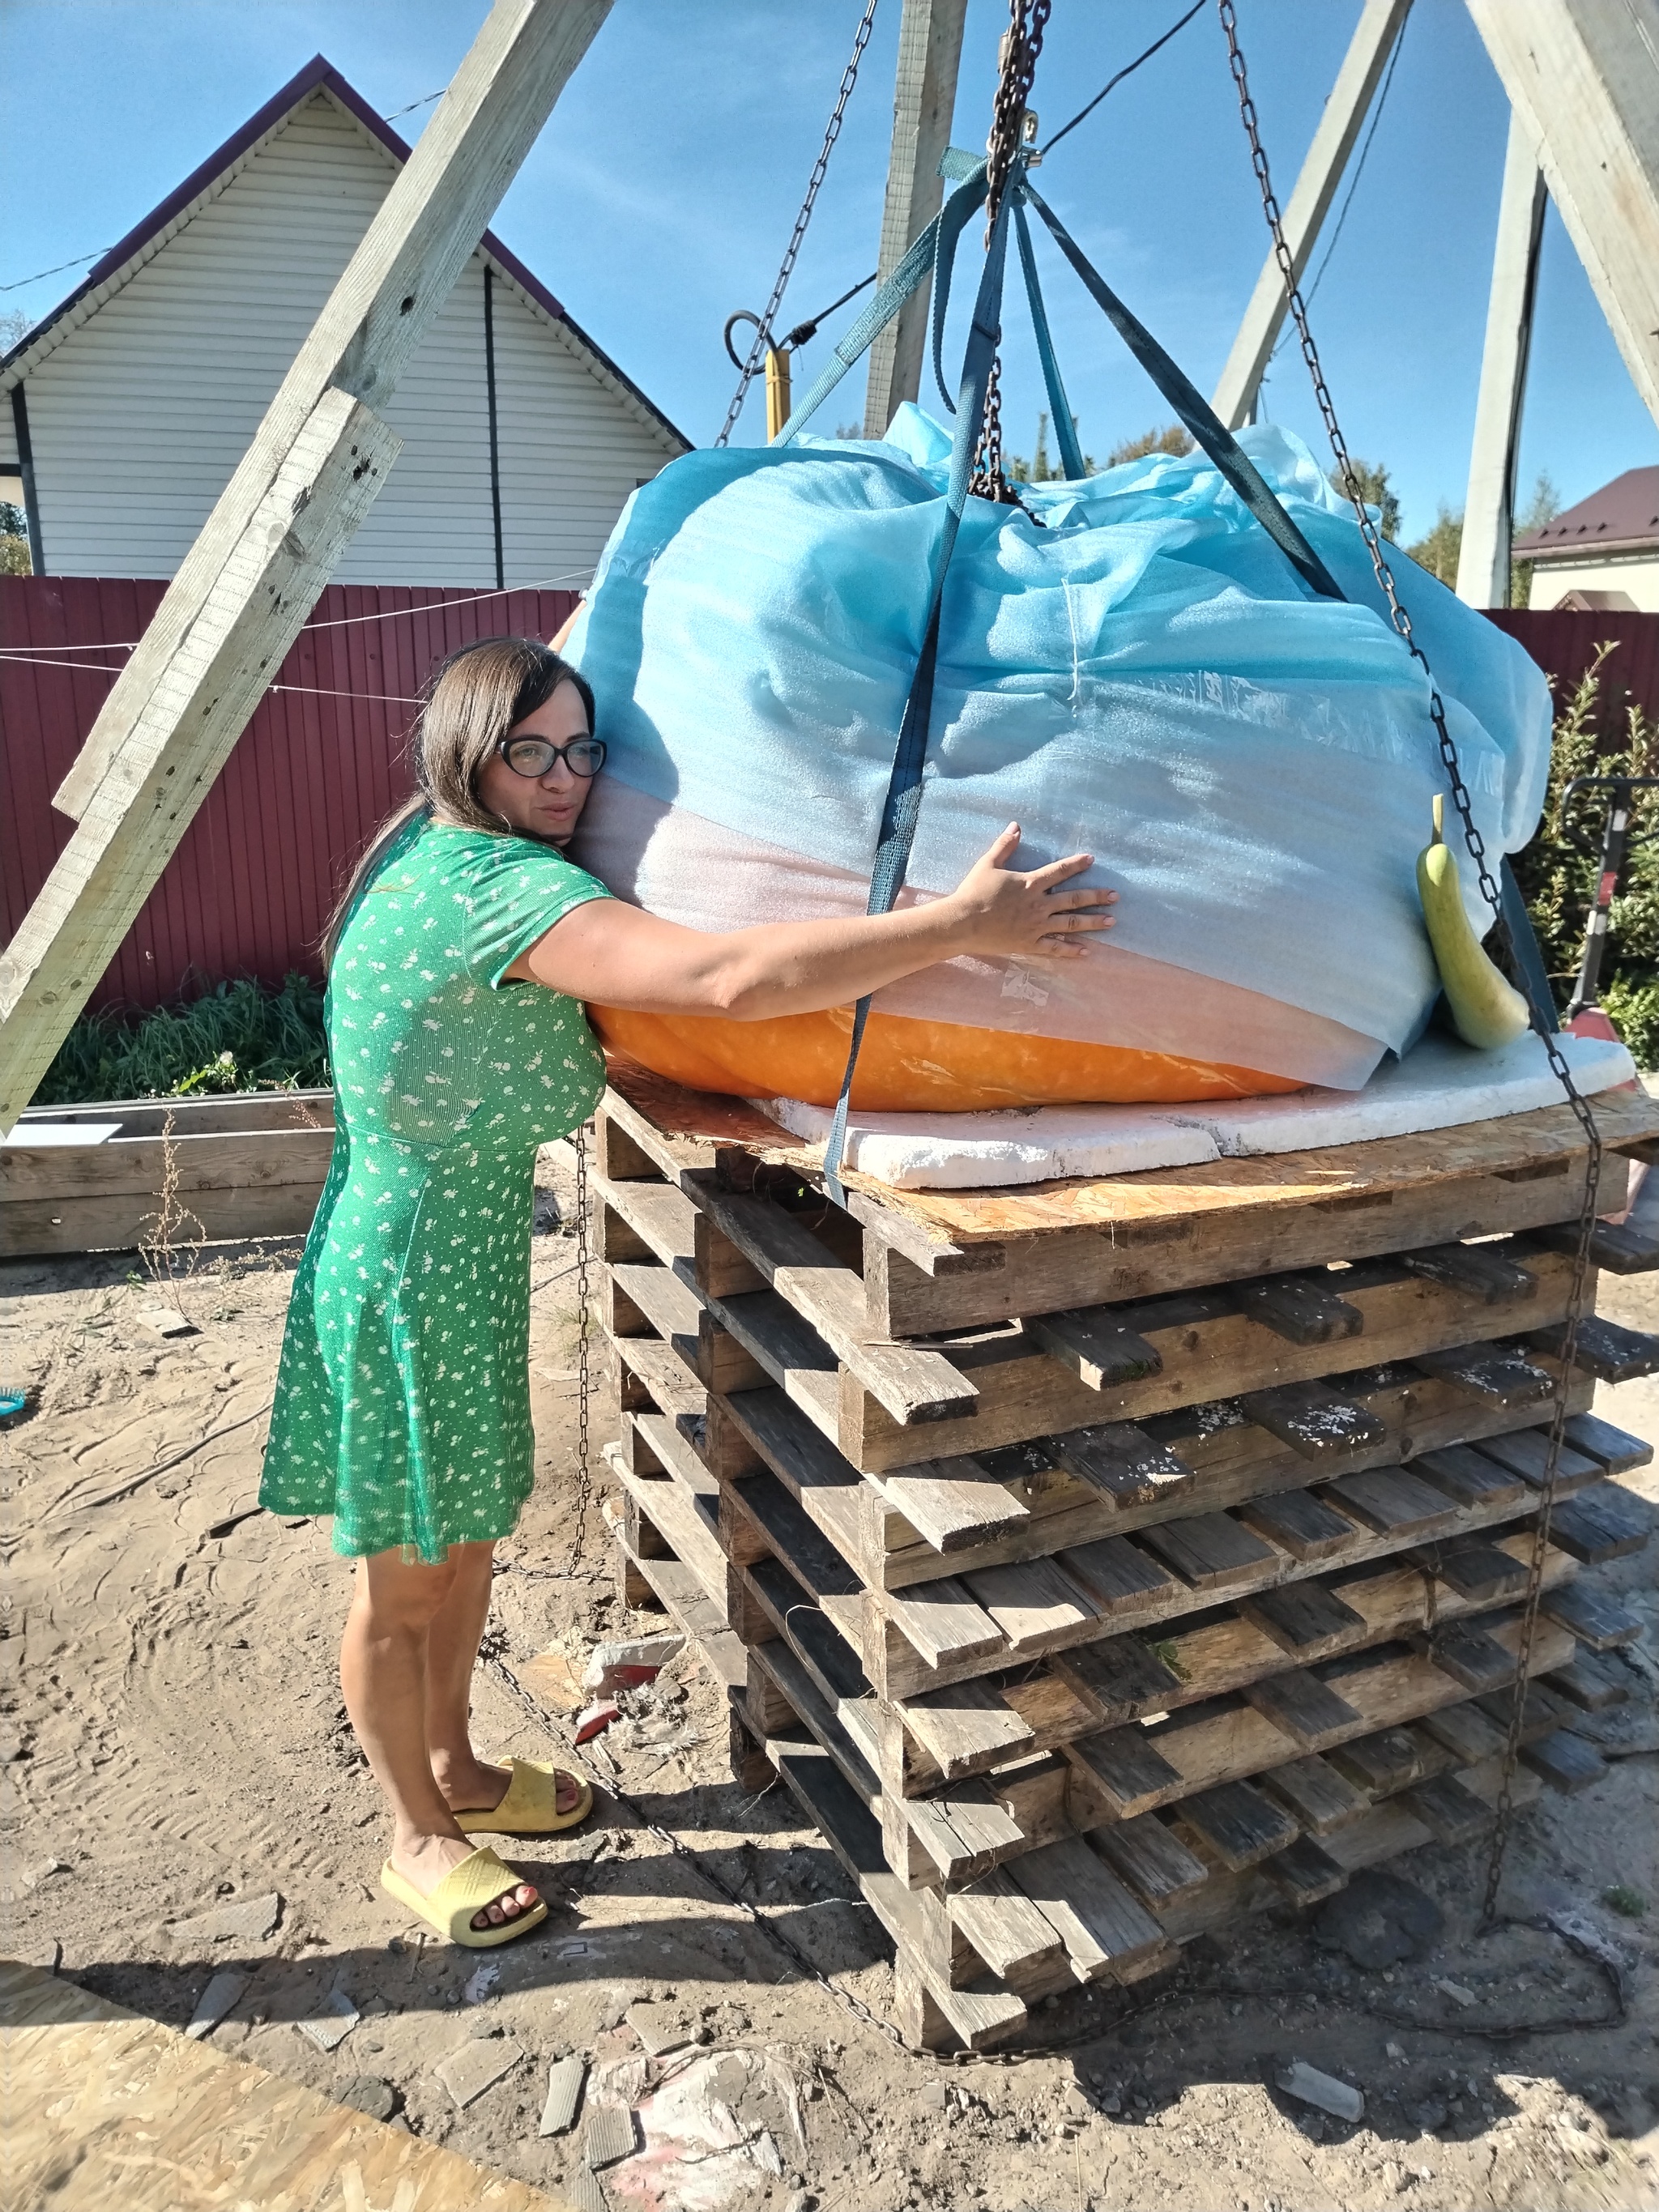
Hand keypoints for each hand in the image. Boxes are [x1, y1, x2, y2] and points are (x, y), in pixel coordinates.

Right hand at [940, 824, 1117, 960]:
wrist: (962, 923)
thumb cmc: (973, 892)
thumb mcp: (988, 864)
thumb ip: (1004, 846)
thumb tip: (1015, 826)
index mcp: (1029, 884)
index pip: (1059, 871)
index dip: (1076, 864)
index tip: (1091, 859)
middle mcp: (1038, 905)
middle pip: (1073, 899)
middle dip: (1096, 897)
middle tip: (1115, 896)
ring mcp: (1035, 927)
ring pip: (1070, 924)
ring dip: (1092, 922)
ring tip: (1111, 921)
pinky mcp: (1029, 944)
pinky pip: (1054, 949)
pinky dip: (1070, 950)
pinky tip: (1085, 951)